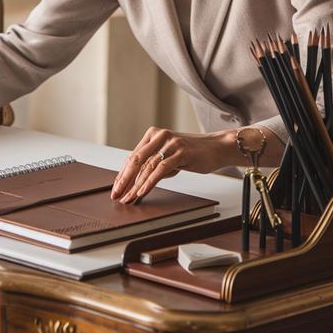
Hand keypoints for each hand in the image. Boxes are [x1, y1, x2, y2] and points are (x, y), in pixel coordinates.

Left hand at [111, 126, 228, 203]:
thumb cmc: (193, 152)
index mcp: (153, 135)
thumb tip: (136, 181)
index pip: (133, 156)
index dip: (122, 173)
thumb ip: (154, 163)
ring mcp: (170, 144)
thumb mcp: (169, 155)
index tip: (116, 187)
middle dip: (123, 180)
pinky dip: (149, 182)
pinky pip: (160, 169)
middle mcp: (159, 136)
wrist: (217, 147)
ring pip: (147, 166)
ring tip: (128, 198)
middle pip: (135, 160)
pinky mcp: (180, 152)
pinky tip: (142, 192)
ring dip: (135, 185)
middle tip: (116, 195)